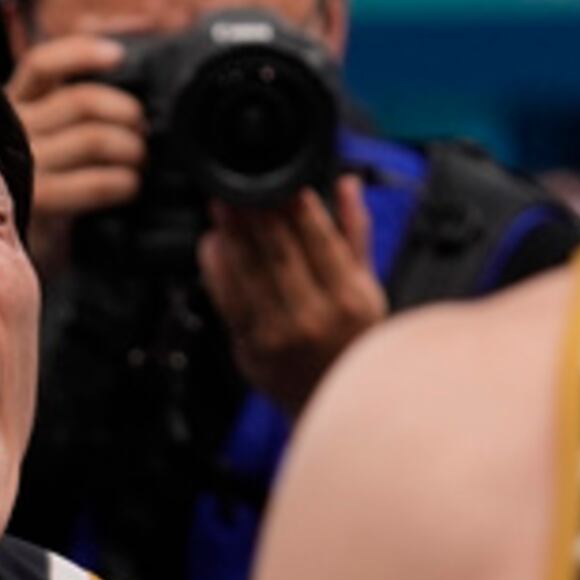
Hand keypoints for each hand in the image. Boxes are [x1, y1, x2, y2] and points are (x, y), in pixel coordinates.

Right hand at [6, 34, 144, 264]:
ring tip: (138, 161)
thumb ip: (71, 91)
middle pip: (81, 102)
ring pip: (93, 138)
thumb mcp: (46, 132)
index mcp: (14, 103)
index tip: (119, 55)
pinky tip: (129, 187)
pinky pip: (92, 184)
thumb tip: (116, 37)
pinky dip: (121, 182)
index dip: (81, 53)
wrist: (2, 247)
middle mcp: (12, 129)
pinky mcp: (35, 204)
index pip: (42, 64)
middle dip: (126, 111)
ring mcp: (21, 167)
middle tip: (142, 129)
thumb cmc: (38, 179)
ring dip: (130, 148)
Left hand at [200, 173, 386, 408]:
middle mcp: (314, 317)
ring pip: (248, 272)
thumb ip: (355, 232)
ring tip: (221, 204)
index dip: (298, 208)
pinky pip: (227, 299)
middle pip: (280, 252)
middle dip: (257, 213)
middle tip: (242, 183)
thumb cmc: (352, 341)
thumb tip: (347, 183)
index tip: (284, 181)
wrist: (330, 398)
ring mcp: (278, 335)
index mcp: (350, 298)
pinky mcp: (249, 348)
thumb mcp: (367, 287)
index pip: (321, 240)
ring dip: (231, 233)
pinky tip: (212, 243)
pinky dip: (217, 267)